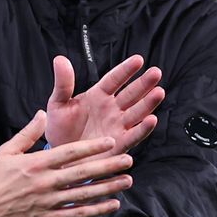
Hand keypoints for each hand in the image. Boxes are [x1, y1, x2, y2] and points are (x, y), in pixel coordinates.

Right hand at [0, 111, 133, 216]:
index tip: (111, 142)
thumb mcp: (7, 151)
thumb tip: (43, 113)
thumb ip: (28, 133)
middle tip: (128, 160)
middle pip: (82, 173)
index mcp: (37, 163)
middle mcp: (45, 182)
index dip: (92, 147)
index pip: (70, 153)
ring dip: (108, 188)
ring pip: (84, 194)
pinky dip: (95, 209)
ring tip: (127, 181)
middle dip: (107, 166)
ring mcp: (48, 201)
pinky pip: (76, 213)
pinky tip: (112, 204)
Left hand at [44, 55, 163, 153]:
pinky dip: (143, 128)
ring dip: (148, 103)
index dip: (126, 70)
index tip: (138, 60)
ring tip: (159, 92)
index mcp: (98, 96)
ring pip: (137, 112)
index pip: (114, 80)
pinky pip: (134, 135)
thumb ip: (63, 83)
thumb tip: (60, 59)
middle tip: (155, 72)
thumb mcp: (57, 104)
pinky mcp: (120, 144)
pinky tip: (151, 120)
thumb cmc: (60, 128)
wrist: (60, 156)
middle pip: (131, 94)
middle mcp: (112, 109)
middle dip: (144, 83)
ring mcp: (117, 126)